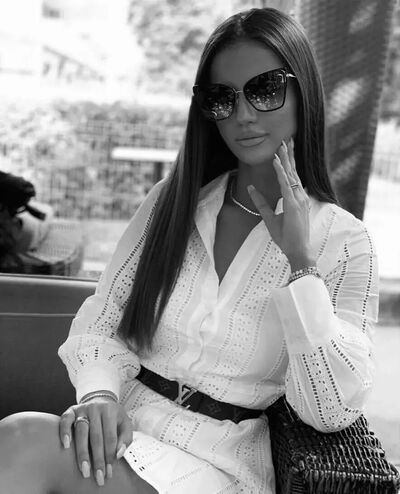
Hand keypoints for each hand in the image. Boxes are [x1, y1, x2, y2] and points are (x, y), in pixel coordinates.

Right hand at [59, 398, 132, 486]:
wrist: (101, 400)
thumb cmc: (114, 417)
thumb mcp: (125, 423)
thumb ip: (125, 438)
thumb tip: (118, 454)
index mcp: (110, 411)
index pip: (110, 437)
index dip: (110, 456)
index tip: (109, 472)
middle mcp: (96, 408)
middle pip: (96, 437)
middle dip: (97, 459)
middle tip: (97, 476)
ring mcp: (82, 408)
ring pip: (81, 432)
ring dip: (82, 452)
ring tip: (84, 469)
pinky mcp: (71, 410)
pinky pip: (65, 420)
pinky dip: (64, 432)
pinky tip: (66, 445)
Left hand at [247, 138, 313, 266]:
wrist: (298, 250)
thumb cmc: (287, 237)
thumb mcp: (269, 217)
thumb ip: (261, 203)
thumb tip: (250, 189)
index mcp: (296, 199)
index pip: (292, 176)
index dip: (288, 162)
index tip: (284, 149)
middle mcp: (300, 196)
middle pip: (294, 171)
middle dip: (289, 155)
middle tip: (286, 139)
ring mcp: (298, 200)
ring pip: (291, 174)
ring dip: (286, 159)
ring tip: (282, 144)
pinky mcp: (293, 205)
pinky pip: (286, 185)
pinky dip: (281, 172)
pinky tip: (276, 162)